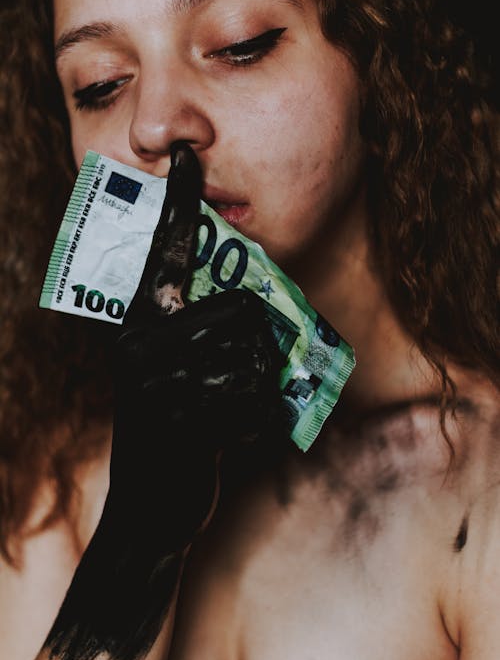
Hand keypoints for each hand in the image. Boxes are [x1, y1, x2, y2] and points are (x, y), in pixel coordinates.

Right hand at [109, 141, 284, 547]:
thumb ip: (191, 332)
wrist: (153, 501)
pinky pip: (261, 405)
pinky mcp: (188, 426)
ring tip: (227, 407)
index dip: (178, 204)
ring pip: (256, 359)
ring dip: (258, 387)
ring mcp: (163, 385)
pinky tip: (232, 434)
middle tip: (234, 373)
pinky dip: (261, 423)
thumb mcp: (171, 371)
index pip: (162, 252)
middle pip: (242, 312)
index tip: (187, 158)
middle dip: (256, 344)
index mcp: (140, 324)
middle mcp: (144, 344)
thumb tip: (245, 298)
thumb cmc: (173, 424)